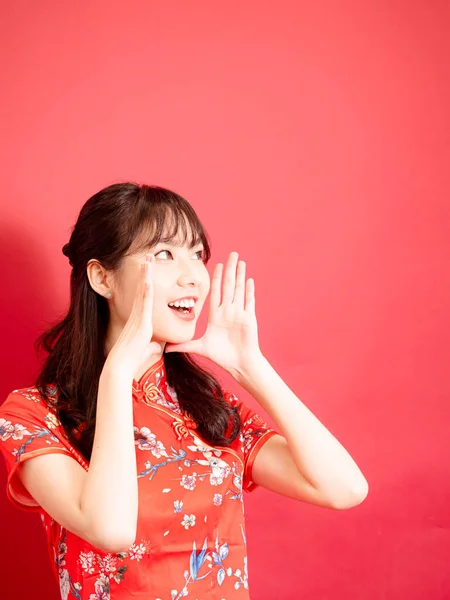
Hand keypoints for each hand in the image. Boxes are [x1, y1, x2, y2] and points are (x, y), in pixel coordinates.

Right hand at [104, 254, 161, 379]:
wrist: (121, 365)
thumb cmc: (132, 359)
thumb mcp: (147, 349)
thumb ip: (152, 345)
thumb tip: (157, 345)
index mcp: (140, 319)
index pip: (145, 296)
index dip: (147, 281)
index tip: (150, 269)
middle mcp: (138, 314)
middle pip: (143, 288)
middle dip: (145, 271)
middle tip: (149, 255)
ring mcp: (138, 316)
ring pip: (143, 290)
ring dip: (145, 274)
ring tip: (148, 258)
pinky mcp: (140, 321)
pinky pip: (144, 302)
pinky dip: (146, 289)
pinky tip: (149, 278)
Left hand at [165, 252, 261, 374]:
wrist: (239, 364)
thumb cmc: (223, 356)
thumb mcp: (200, 347)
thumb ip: (184, 344)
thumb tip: (166, 348)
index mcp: (217, 315)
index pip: (216, 292)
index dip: (216, 278)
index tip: (216, 265)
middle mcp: (228, 311)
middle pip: (229, 285)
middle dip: (230, 269)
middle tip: (232, 254)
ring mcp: (239, 313)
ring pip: (239, 289)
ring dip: (240, 275)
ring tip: (240, 261)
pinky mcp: (248, 318)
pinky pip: (248, 301)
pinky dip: (249, 291)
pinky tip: (249, 279)